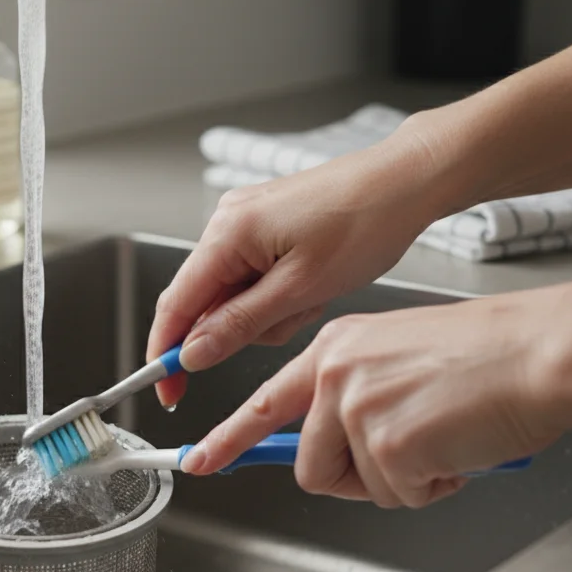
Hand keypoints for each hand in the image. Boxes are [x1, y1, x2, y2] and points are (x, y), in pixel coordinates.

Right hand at [147, 122, 462, 407]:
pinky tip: (312, 283)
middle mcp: (227, 221)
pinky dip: (278, 293)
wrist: (405, 182)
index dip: (165, 353)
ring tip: (315, 295)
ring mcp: (245, 220)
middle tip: (291, 320)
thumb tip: (192, 354)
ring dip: (269, 312)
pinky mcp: (265, 224)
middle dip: (240, 328)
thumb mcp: (301, 289)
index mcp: (228, 233)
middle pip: (204, 302)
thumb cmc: (365, 222)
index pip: (174, 305)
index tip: (167, 389)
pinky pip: (253, 276)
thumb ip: (238, 325)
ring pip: (234, 294)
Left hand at [180, 290, 563, 507]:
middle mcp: (335, 374)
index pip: (265, 402)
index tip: (197, 459)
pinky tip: (458, 446)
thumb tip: (338, 446)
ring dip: (404, 480)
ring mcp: (356, 408)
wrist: (536, 352)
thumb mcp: (396, 356)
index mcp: (334, 348)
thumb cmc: (486, 355)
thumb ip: (355, 394)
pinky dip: (435, 484)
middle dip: (357, 479)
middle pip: (311, 466)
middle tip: (406, 460)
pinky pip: (401, 495)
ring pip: (360, 485)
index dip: (228, 439)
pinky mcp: (387, 442)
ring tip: (443, 438)